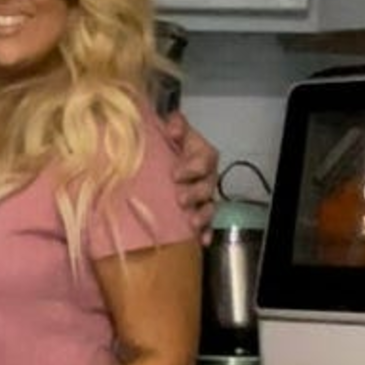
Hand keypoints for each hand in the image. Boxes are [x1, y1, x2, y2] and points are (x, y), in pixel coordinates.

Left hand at [164, 110, 218, 243]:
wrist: (155, 160)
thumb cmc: (165, 144)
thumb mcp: (170, 129)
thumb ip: (175, 124)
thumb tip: (173, 128)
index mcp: (200, 154)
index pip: (204, 158)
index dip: (193, 166)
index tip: (176, 174)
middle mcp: (205, 176)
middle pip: (207, 185)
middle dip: (195, 193)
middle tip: (180, 199)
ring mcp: (202, 196)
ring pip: (208, 206)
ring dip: (202, 215)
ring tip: (191, 223)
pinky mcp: (197, 213)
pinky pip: (206, 224)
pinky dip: (205, 232)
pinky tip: (202, 241)